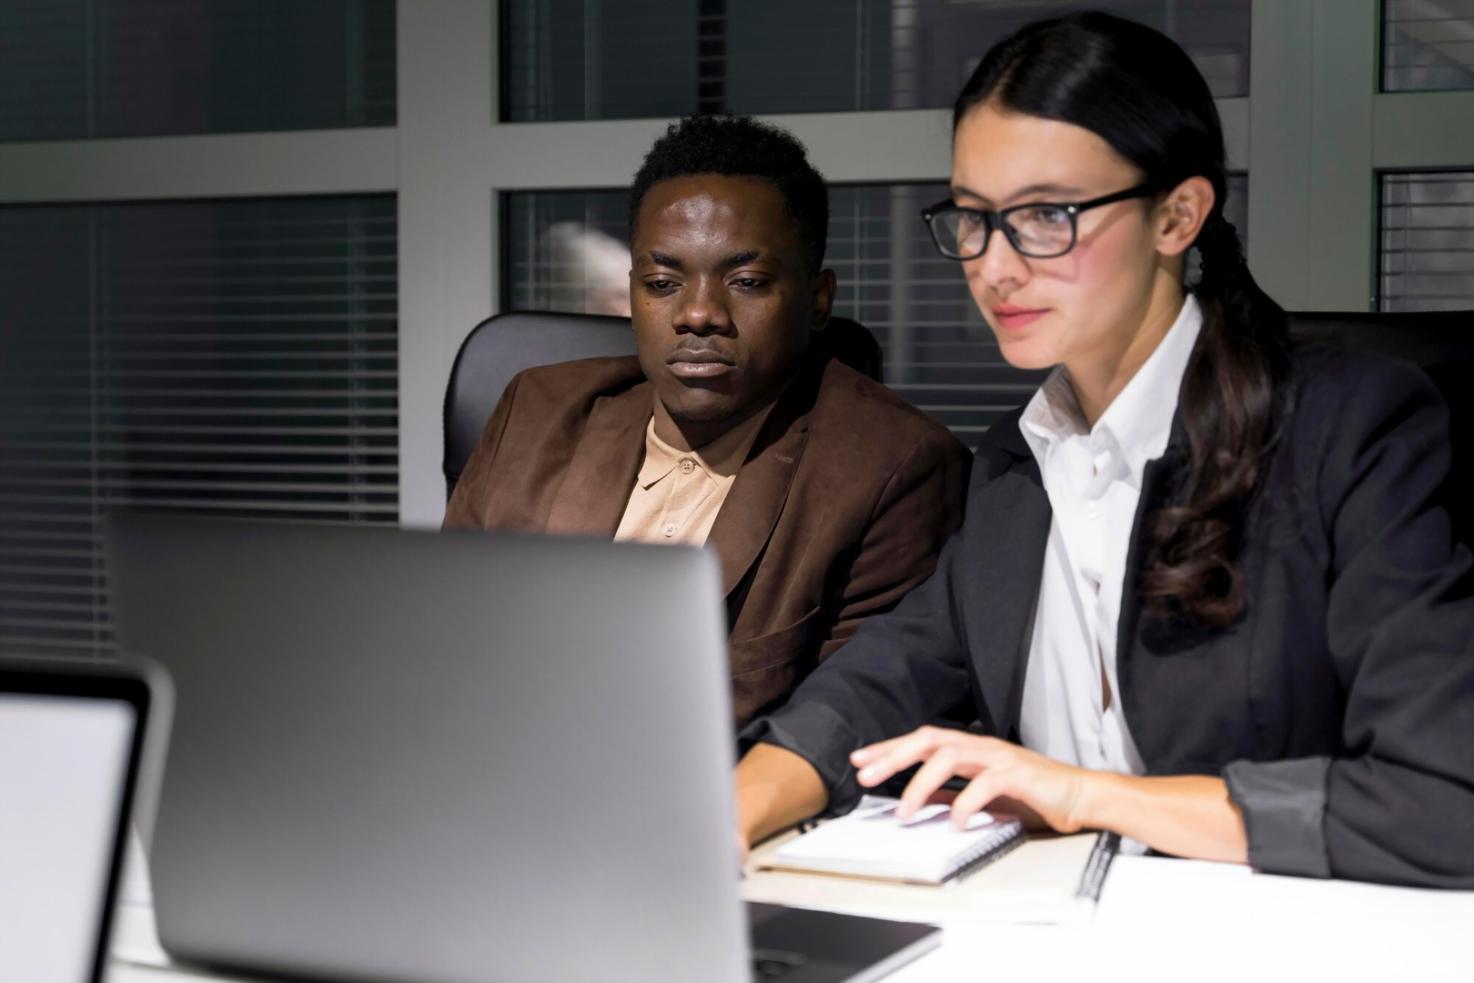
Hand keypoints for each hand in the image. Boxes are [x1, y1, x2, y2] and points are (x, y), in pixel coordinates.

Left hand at [850, 727, 1093, 832]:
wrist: (1081, 796)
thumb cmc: (1035, 796)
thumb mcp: (984, 796)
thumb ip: (954, 794)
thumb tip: (921, 800)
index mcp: (972, 748)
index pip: (922, 741)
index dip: (889, 749)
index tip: (860, 761)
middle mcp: (982, 746)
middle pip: (928, 740)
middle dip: (893, 756)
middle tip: (866, 775)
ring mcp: (1000, 757)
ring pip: (949, 756)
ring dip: (921, 784)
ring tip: (904, 811)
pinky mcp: (1018, 774)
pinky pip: (984, 784)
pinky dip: (964, 805)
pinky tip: (954, 824)